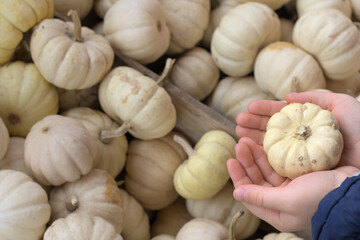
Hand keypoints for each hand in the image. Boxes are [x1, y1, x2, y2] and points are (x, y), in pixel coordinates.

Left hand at [227, 137, 358, 230]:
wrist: (351, 188)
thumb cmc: (320, 197)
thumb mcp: (288, 200)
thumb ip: (260, 197)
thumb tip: (236, 193)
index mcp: (276, 212)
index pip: (249, 195)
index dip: (238, 177)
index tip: (230, 160)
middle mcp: (280, 201)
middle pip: (256, 180)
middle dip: (246, 162)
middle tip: (240, 143)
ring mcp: (289, 187)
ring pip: (265, 170)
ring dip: (256, 155)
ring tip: (247, 140)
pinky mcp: (297, 176)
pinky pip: (277, 164)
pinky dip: (269, 154)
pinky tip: (262, 143)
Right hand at [236, 91, 359, 167]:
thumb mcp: (340, 105)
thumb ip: (313, 97)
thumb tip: (286, 95)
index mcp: (308, 125)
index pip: (282, 116)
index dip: (264, 111)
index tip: (249, 107)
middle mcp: (301, 141)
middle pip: (272, 131)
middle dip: (253, 124)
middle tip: (238, 121)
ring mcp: (298, 157)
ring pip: (270, 146)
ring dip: (252, 138)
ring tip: (239, 131)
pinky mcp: (298, 172)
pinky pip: (275, 163)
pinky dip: (260, 156)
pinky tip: (249, 148)